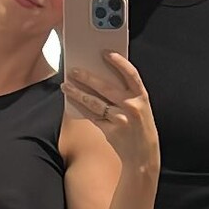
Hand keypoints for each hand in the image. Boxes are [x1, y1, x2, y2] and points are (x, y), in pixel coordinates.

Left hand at [63, 54, 159, 170]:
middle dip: (87, 77)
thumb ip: (126, 93)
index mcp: (142, 97)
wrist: (144, 155)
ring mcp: (120, 119)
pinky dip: (81, 108)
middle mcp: (132, 107)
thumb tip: (100, 76)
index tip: (105, 52)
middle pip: (105, 87)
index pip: (130, 73)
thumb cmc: (140, 127)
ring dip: (77, 93)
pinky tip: (71, 101)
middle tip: (73, 70)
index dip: (118, 61)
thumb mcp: (140, 107)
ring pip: (94, 102)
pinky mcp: (110, 131)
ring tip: (65, 85)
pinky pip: (91, 116)